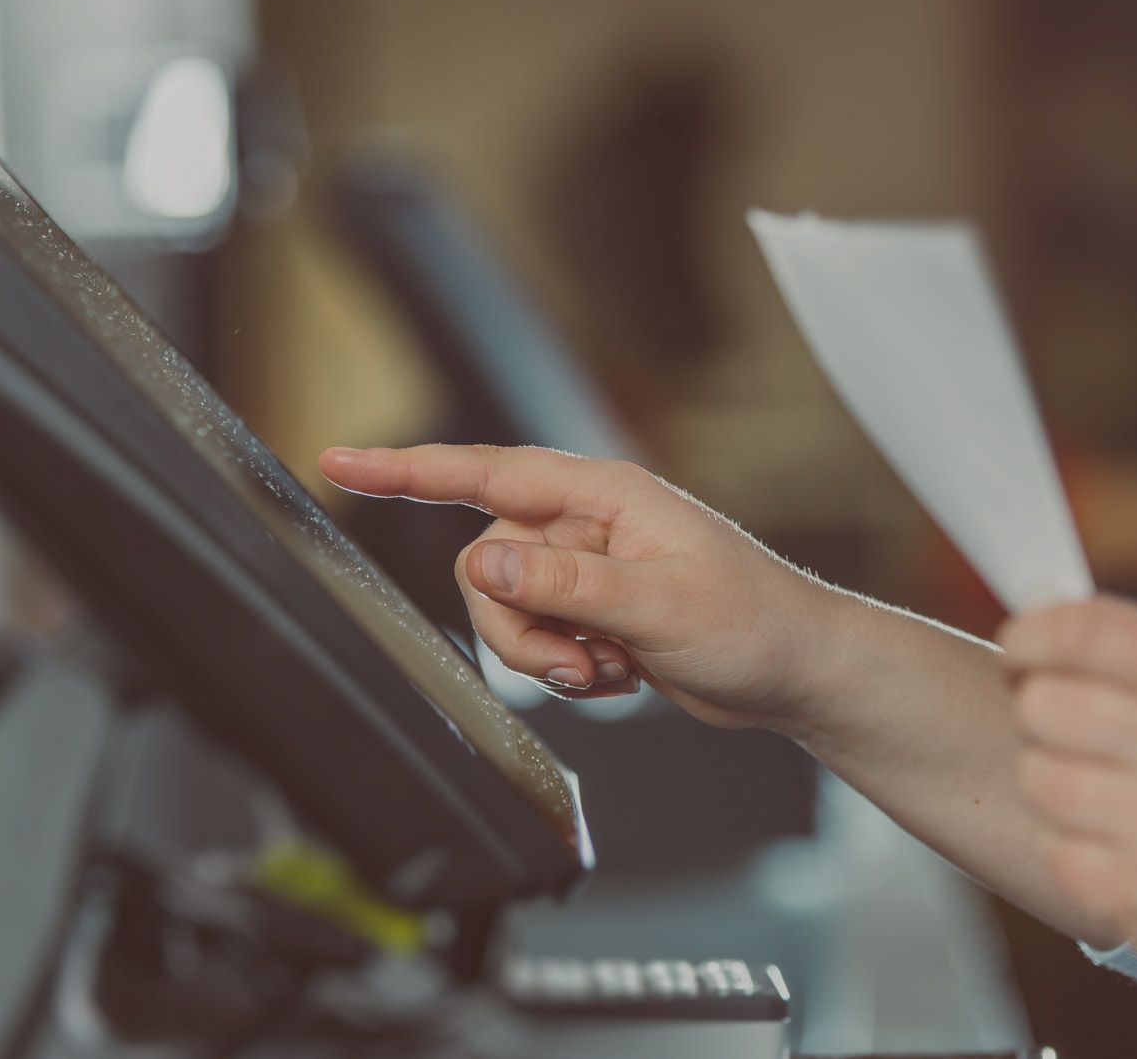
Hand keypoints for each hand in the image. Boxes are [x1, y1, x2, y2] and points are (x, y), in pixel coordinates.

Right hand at [319, 444, 851, 728]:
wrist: (796, 671)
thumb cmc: (754, 622)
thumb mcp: (657, 604)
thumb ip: (565, 584)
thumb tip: (486, 559)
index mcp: (602, 495)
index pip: (484, 472)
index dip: (406, 470)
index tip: (339, 464)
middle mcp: (587, 525)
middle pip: (486, 566)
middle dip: (516, 626)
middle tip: (573, 659)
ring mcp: (588, 570)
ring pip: (507, 610)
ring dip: (545, 655)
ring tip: (606, 669)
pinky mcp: (594, 611)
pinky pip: (539, 639)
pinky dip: (569, 669)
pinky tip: (622, 672)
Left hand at [999, 597, 1136, 1002]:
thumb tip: (1040, 617)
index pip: (1086, 633)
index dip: (1032, 633)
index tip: (1018, 646)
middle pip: (1043, 704)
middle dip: (1041, 709)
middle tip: (1067, 725)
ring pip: (1036, 776)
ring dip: (1054, 779)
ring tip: (1105, 792)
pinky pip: (1055, 850)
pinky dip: (1077, 848)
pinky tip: (1126, 849)